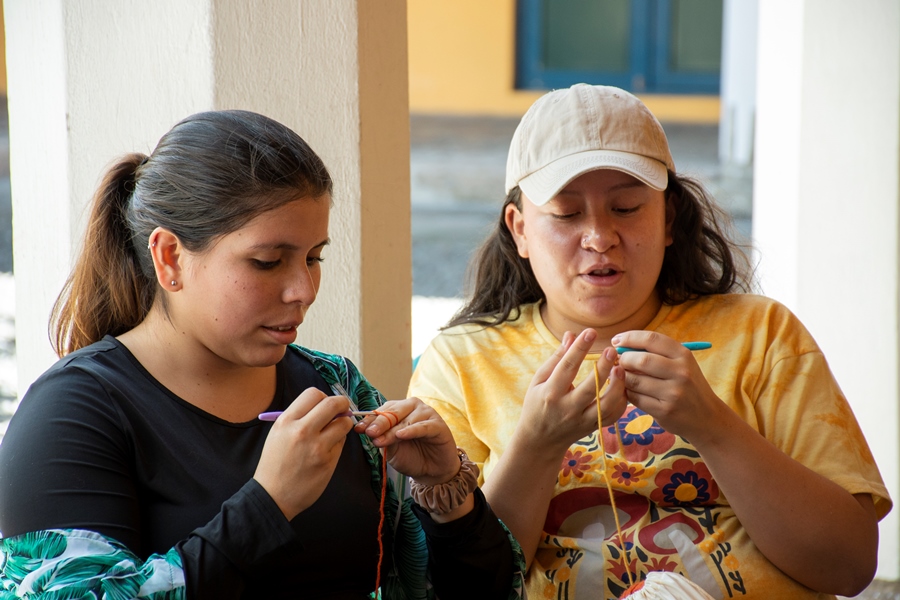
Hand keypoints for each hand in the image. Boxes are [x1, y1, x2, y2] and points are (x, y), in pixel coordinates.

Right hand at [254, 387, 353, 519]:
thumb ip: (299, 418)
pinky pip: (341, 442)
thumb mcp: (278, 434)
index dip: (323, 396)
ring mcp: (317, 447)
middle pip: (332, 403)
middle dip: (342, 403)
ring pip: (343, 422)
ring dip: (343, 423)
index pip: (313, 393)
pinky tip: (328, 448)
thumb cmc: (275, 464)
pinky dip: (339, 441)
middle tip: (343, 409)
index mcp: (286, 421)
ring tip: (335, 431)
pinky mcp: (328, 461)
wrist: (273, 496)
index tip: (326, 404)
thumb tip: (324, 406)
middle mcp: (302, 431)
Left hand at [354, 397, 459, 484]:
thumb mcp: (391, 448)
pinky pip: (423, 426)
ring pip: (406, 420)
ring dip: (393, 431)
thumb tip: (367, 430)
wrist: (431, 471)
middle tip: (370, 433)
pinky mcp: (438, 425)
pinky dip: (412, 430)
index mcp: (399, 409)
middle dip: (380, 423)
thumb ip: (382, 437)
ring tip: (382, 441)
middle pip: (393, 412)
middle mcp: (413, 407)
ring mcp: (427, 414)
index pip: (382, 411)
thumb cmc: (411, 456)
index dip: (370, 420)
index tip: (359, 429)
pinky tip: (402, 435)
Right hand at [518, 329, 626, 453]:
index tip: (590, 332)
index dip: (579, 348)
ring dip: (617, 386)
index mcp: (550, 393)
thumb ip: (556, 358)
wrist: (540, 441)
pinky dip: (621, 400)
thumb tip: (571, 335)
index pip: (566, 367)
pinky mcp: (593, 428)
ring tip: (621, 369)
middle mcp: (567, 409)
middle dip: (603, 367)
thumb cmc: (537, 404)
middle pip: (590, 387)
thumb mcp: (539, 380)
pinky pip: (613, 416)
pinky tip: (622, 385)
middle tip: (612, 350)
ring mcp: (582, 421)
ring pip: (606, 406)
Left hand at [611, 330, 725, 440]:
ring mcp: (673, 393)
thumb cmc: (688, 385)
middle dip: (624, 359)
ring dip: (624, 378)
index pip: (651, 339)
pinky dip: (628, 394)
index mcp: (683, 355)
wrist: (707, 416)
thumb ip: (657, 353)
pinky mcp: (665, 411)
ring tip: (625, 377)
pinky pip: (636, 398)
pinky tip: (631, 392)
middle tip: (619, 362)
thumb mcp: (681, 364)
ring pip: (635, 380)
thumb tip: (621, 346)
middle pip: (641, 360)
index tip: (616, 341)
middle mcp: (681, 372)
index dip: (629, 338)